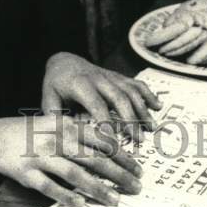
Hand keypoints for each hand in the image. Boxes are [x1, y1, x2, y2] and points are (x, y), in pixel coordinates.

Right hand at [0, 113, 141, 206]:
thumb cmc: (36, 133)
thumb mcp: (60, 123)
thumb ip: (83, 132)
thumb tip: (112, 145)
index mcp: (68, 126)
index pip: (101, 141)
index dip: (122, 156)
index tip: (138, 169)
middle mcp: (58, 140)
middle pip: (93, 158)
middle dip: (118, 174)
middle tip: (136, 187)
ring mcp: (42, 158)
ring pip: (74, 174)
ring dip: (97, 188)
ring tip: (115, 200)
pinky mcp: (28, 174)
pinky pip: (49, 186)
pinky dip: (65, 195)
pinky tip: (80, 205)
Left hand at [42, 52, 161, 139]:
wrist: (64, 62)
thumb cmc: (55, 85)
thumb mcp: (48, 98)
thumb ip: (54, 117)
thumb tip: (62, 139)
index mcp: (81, 84)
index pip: (96, 105)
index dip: (106, 124)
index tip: (113, 144)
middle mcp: (99, 78)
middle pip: (119, 98)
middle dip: (131, 119)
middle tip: (139, 140)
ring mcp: (111, 76)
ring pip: (131, 91)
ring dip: (143, 109)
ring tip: (151, 128)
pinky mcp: (119, 77)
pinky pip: (136, 84)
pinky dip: (148, 94)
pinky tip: (158, 106)